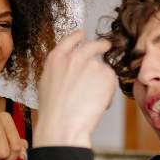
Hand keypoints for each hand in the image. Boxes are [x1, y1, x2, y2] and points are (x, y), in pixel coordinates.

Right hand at [34, 30, 115, 147]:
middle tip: (106, 46)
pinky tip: (97, 104)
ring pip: (104, 69)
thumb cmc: (53, 111)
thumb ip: (60, 70)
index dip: (78, 36)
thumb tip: (70, 69)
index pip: (70, 40)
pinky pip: (112, 82)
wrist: (63, 124)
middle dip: (101, 45)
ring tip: (91, 101)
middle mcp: (74, 57)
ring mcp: (92, 64)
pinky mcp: (106, 75)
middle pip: (93, 45)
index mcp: (56, 58)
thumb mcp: (47, 83)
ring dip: (102, 82)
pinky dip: (109, 93)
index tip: (83, 34)